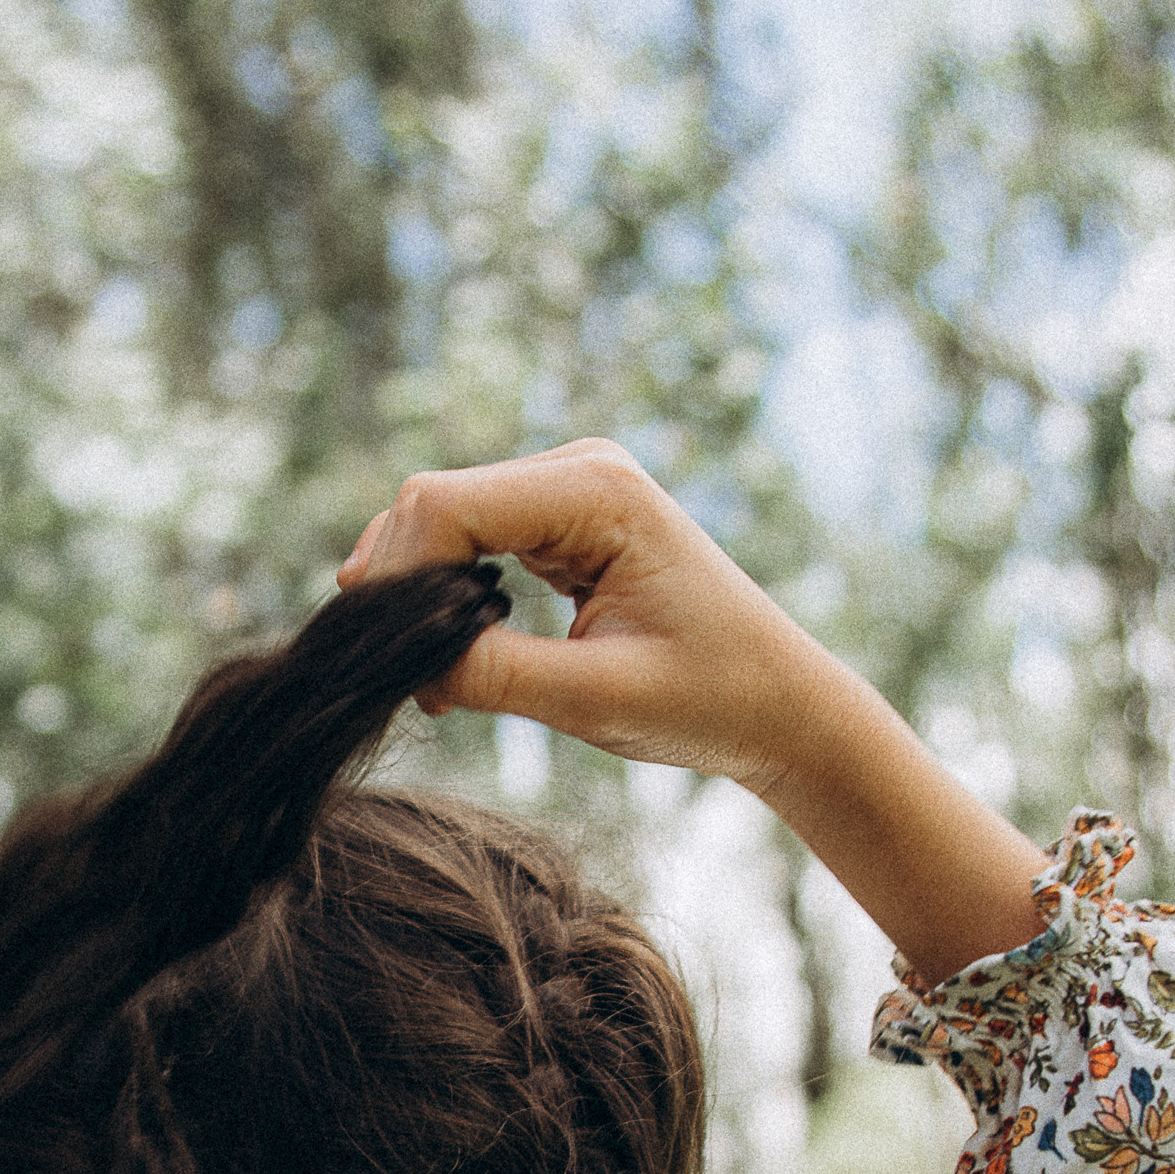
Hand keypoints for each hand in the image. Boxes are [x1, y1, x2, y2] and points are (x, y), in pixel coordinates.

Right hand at [341, 438, 1046, 985]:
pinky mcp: (558, 520)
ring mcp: (567, 488)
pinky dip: (441, 595)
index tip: (394, 666)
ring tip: (431, 679)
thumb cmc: (710, 700)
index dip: (397, 580)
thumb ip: (494, 675)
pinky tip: (446, 656)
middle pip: (430, 504)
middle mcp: (579, 467)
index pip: (444, 505)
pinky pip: (467, 539)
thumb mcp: (595, 700)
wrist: (780, 705)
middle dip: (400, 588)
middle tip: (409, 683)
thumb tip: (404, 664)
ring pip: (438, 520)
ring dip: (416, 595)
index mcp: (596, 490)